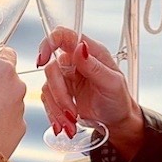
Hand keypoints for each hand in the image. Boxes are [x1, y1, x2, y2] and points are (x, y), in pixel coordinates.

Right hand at [38, 28, 143, 156]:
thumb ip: (94, 66)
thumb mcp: (112, 83)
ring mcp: (66, 77)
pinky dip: (54, 114)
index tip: (43, 59)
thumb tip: (80, 47)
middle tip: (72, 112)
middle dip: (60, 95)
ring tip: (71, 123)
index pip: (64, 36)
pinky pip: (47, 100)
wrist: (116, 121)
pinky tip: (65, 124)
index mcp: (90, 52)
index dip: (49, 42)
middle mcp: (75, 61)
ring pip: (47, 87)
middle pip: (52, 68)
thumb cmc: (118, 99)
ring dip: (57, 109)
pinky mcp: (60, 93)